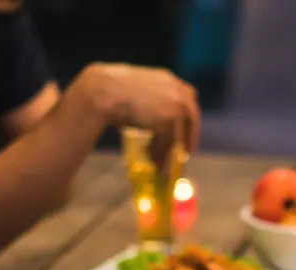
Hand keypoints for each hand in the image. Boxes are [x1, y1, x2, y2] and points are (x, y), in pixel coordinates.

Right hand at [79, 63, 199, 151]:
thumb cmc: (110, 90)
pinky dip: (161, 154)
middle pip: (191, 114)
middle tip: (187, 151)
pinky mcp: (169, 120)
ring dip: (170, 150)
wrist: (104, 90)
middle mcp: (176, 89)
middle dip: (190, 134)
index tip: (186, 128)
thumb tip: (148, 122)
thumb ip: (148, 103)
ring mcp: (175, 104)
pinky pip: (168, 142)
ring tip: (160, 163)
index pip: (187, 96)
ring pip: (178, 132)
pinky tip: (153, 161)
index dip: (187, 115)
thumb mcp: (136, 92)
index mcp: (167, 79)